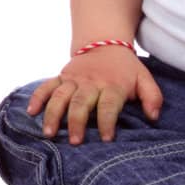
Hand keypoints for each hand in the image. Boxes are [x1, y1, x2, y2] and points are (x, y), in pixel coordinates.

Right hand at [26, 47, 162, 144]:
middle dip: (76, 122)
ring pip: (60, 96)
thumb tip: (154, 117)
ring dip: (53, 114)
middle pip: (81, 102)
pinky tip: (31, 112)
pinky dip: (37, 97)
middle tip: (74, 142)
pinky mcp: (61, 76)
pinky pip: (46, 86)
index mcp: (112, 85)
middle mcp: (90, 82)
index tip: (106, 139)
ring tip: (49, 133)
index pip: (108, 105)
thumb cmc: (126, 69)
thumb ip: (152, 97)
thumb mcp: (144, 79)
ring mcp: (73, 79)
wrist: (104, 43)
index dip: (107, 122)